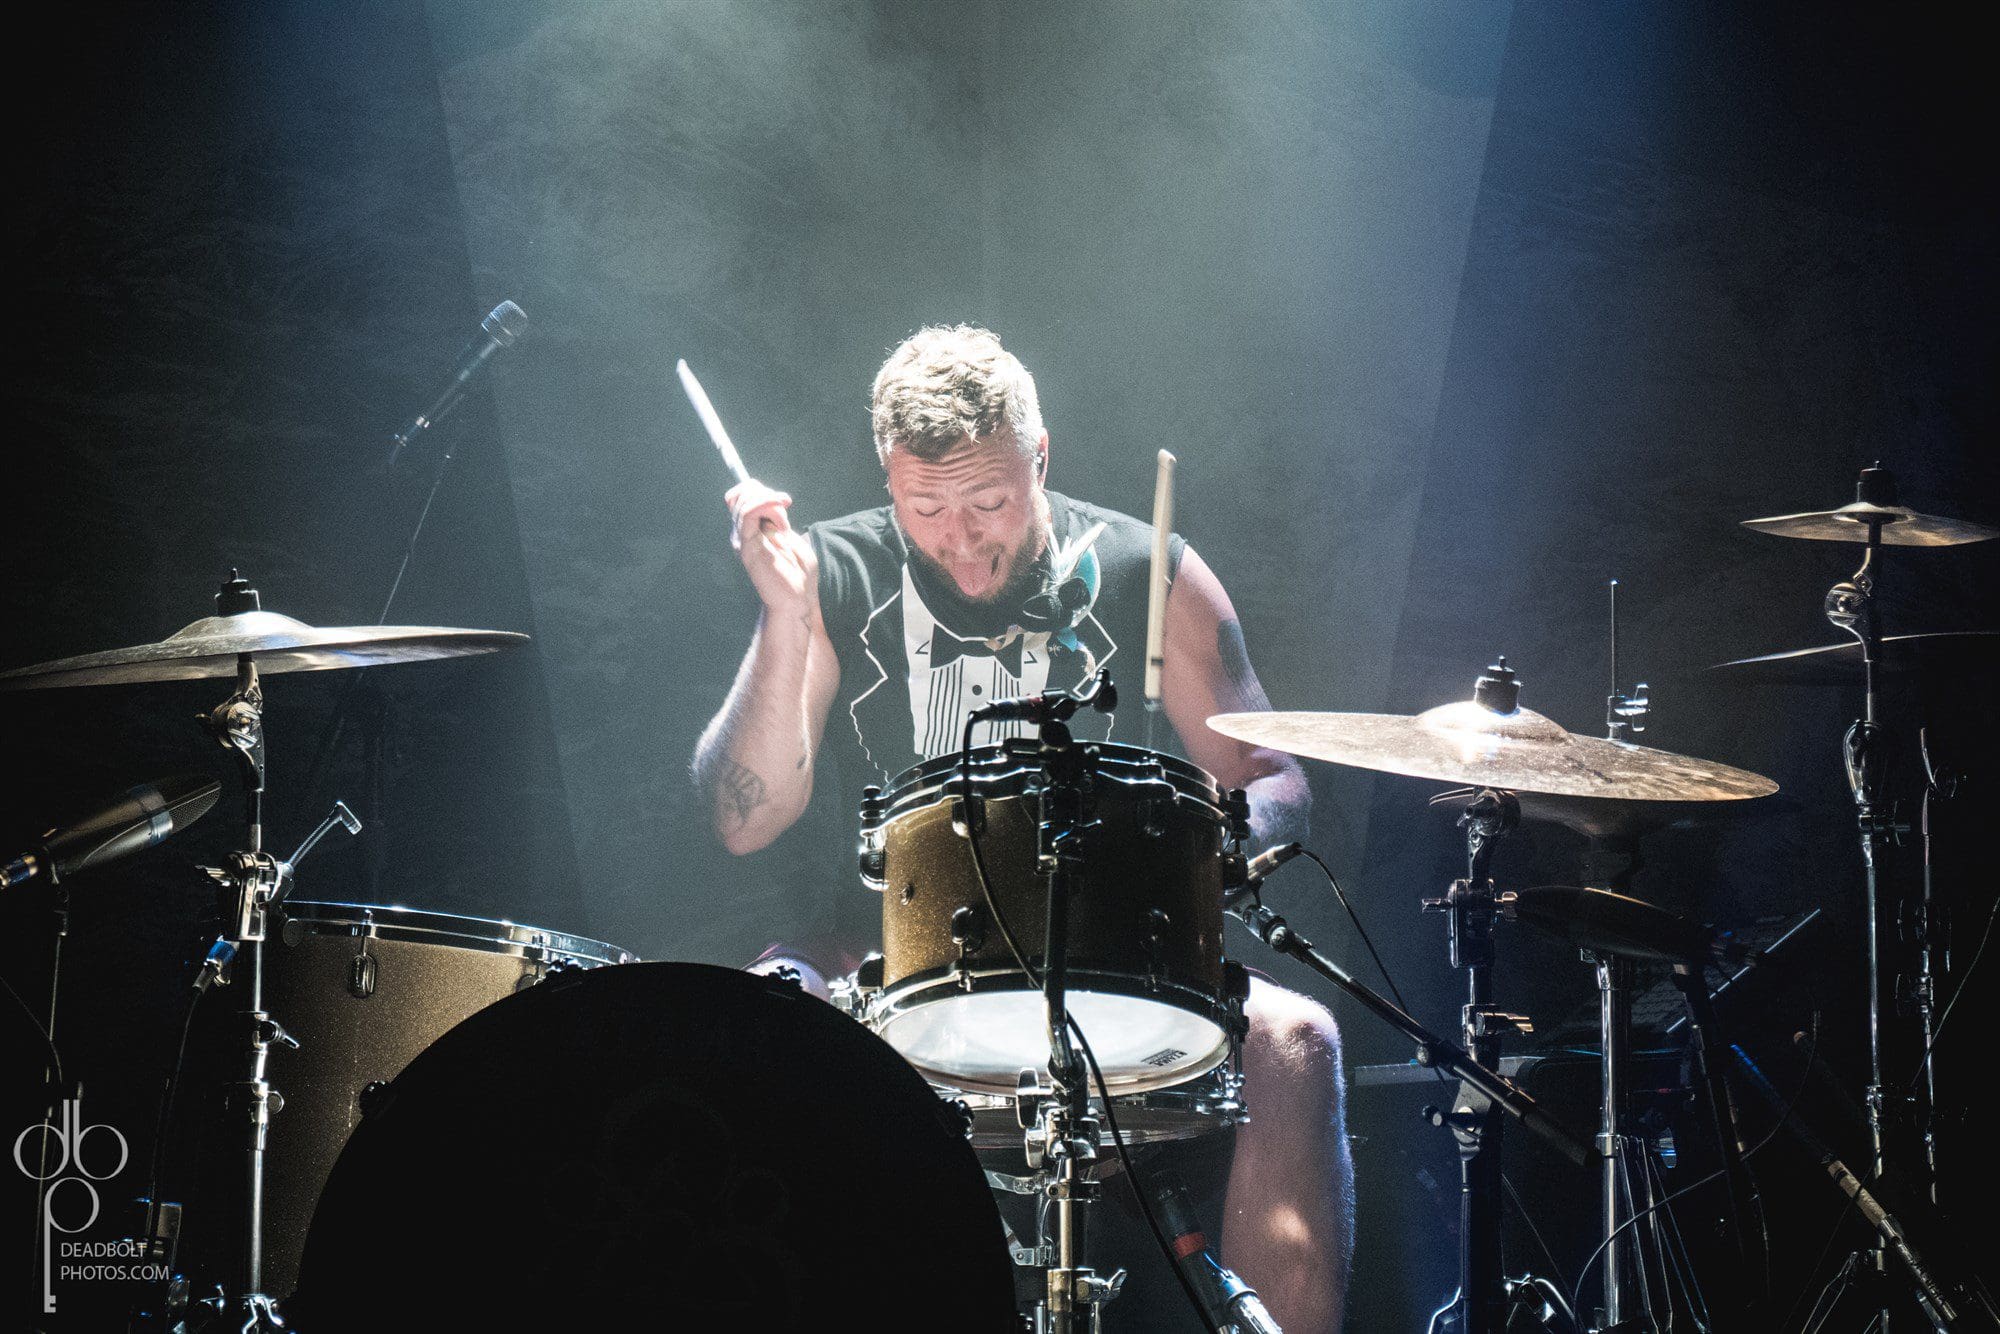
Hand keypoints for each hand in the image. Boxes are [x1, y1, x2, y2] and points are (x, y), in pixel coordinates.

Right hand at [726, 479, 818, 617]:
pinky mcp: (748, 547)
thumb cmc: (799, 574)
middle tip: (785, 504)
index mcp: (754, 531)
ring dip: (767, 500)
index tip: (784, 500)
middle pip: (740, 496)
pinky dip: (764, 506)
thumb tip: (773, 503)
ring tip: (785, 514)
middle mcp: (744, 534)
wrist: (798, 600)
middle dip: (764, 492)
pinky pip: (748, 516)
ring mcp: (744, 540)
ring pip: (743, 503)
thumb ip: (780, 522)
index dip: (759, 490)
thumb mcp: (793, 540)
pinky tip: (781, 519)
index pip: (742, 498)